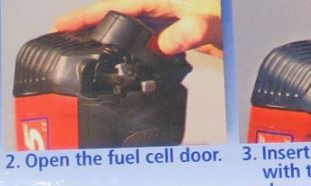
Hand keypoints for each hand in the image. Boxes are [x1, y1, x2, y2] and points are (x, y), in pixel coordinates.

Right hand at [53, 1, 222, 56]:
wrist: (249, 22)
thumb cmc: (231, 14)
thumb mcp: (209, 23)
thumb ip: (189, 32)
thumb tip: (165, 43)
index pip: (113, 5)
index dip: (86, 15)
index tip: (61, 24)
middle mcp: (159, 4)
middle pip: (116, 13)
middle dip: (89, 24)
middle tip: (64, 37)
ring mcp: (166, 16)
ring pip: (129, 25)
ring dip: (110, 36)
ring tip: (85, 47)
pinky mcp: (175, 28)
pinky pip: (145, 36)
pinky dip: (133, 45)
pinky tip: (128, 57)